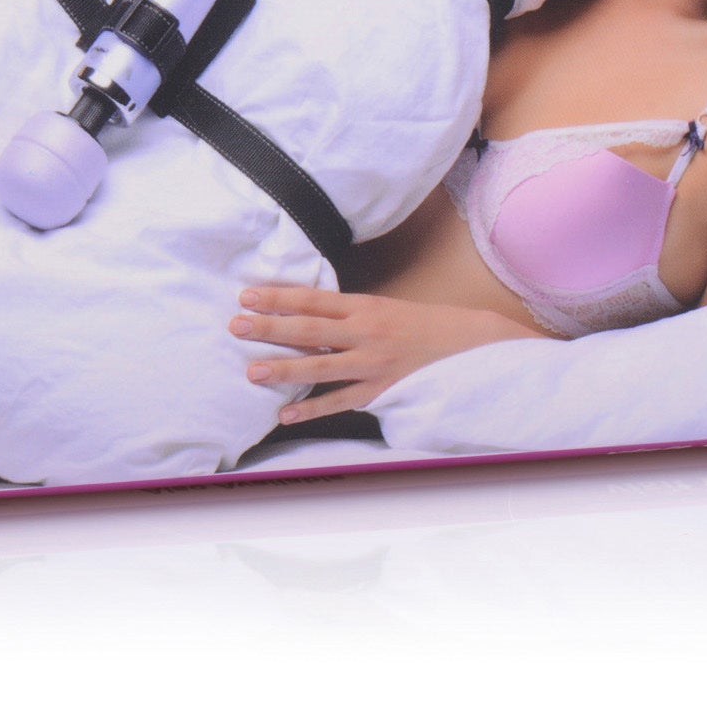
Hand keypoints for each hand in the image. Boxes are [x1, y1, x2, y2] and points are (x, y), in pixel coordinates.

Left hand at [231, 287, 540, 423]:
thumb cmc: (423, 324)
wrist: (472, 343)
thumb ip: (347, 314)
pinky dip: (313, 407)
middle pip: (309, 328)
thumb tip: (305, 315)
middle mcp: (366, 332)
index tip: (246, 294)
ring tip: (250, 371)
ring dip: (283, 368)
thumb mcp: (385, 308)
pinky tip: (286, 413)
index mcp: (364, 306)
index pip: (312, 299)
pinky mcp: (382, 390)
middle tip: (234, 325)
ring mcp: (373, 363)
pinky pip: (342, 401)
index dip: (278, 296)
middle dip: (269, 327)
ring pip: (320, 366)